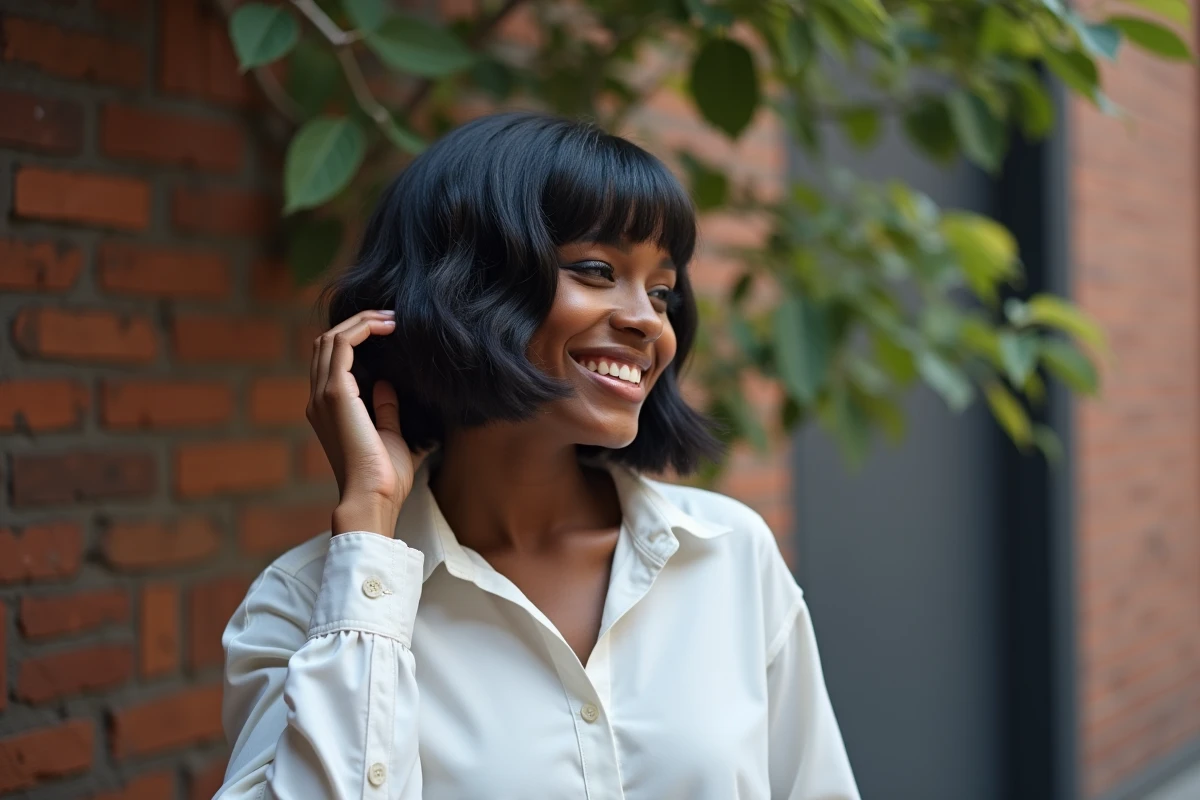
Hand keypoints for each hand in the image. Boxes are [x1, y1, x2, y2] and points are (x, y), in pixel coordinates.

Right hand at [307, 309, 425, 535]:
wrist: (374, 497)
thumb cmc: (384, 477)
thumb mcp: (390, 436)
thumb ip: (386, 410)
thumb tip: (388, 385)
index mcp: (329, 410)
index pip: (332, 361)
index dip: (356, 338)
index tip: (389, 331)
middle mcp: (319, 399)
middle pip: (328, 343)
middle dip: (358, 324)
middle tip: (392, 318)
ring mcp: (323, 395)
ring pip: (332, 338)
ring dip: (362, 321)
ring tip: (391, 317)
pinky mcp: (335, 393)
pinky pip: (342, 344)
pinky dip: (363, 328)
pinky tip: (387, 326)